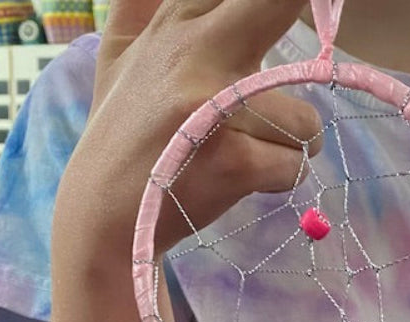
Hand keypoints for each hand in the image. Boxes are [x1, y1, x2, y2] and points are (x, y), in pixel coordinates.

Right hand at [58, 0, 322, 253]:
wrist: (103, 213)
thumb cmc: (125, 134)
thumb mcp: (122, 54)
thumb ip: (145, 6)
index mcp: (174, 20)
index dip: (276, 2)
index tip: (275, 12)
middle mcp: (195, 51)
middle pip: (278, 2)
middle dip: (300, 10)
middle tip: (288, 71)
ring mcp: (216, 107)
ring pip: (305, 119)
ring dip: (292, 145)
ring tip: (250, 152)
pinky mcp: (234, 161)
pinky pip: (296, 166)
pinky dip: (279, 180)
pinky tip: (243, 180)